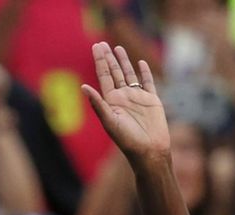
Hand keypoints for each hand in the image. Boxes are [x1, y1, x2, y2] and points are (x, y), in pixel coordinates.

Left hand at [82, 43, 169, 163]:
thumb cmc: (128, 140)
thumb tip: (83, 87)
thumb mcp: (110, 121)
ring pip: (129, 74)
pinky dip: (144, 72)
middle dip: (108, 58)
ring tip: (118, 48)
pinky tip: (140, 62)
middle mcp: (123, 97)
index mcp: (111, 101)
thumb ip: (98, 104)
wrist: (149, 150)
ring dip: (123, 62)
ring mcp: (137, 98)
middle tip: (102, 44)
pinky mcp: (151, 100)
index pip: (104, 76)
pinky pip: (148, 82)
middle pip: (114, 73)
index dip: (100, 61)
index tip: (96, 47)